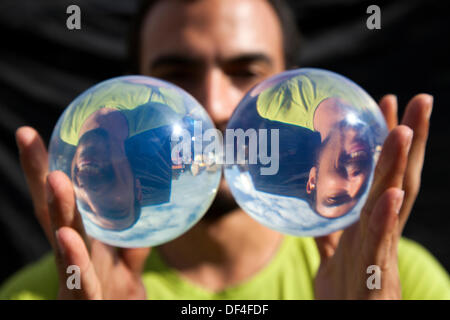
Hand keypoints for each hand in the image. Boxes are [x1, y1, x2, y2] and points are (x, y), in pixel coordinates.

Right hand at [16, 127, 149, 298]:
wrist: (115, 317)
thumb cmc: (116, 289)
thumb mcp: (129, 259)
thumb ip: (135, 235)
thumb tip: (150, 204)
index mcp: (82, 238)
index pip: (65, 199)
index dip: (47, 168)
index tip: (34, 132)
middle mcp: (71, 252)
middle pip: (52, 211)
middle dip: (39, 175)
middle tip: (27, 137)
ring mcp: (72, 276)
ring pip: (62, 240)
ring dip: (57, 209)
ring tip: (54, 179)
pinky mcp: (82, 301)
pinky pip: (80, 280)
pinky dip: (73, 259)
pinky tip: (66, 238)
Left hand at [314, 94, 432, 298]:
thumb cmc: (346, 293)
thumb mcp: (333, 257)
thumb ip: (328, 234)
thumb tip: (314, 216)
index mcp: (370, 223)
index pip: (383, 176)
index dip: (387, 143)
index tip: (386, 107)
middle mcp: (381, 229)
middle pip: (399, 177)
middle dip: (408, 139)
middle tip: (417, 99)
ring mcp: (381, 248)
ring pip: (394, 201)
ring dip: (399, 166)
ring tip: (404, 131)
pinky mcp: (376, 272)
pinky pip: (381, 241)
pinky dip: (386, 217)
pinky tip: (393, 193)